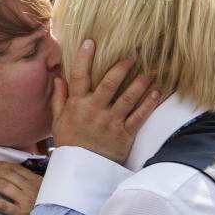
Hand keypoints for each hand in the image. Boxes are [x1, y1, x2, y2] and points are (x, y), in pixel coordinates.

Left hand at [0, 161, 41, 214]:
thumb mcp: (46, 192)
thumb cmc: (51, 208)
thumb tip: (16, 176)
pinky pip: (3, 205)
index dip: (0, 165)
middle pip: (6, 175)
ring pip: (3, 186)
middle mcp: (31, 188)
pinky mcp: (21, 214)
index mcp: (36, 181)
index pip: (15, 169)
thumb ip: (33, 184)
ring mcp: (26, 201)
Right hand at [51, 39, 159, 163]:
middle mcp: (94, 111)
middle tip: (133, 53)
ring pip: (128, 97)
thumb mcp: (58, 122)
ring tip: (150, 69)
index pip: (79, 77)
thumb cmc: (70, 144)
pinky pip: (139, 116)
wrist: (81, 173)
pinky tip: (157, 91)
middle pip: (110, 83)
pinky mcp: (124, 135)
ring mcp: (111, 123)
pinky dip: (149, 104)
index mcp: (77, 106)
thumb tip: (58, 78)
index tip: (91, 41)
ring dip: (141, 81)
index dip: (84, 58)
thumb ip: (58, 99)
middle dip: (122, 66)